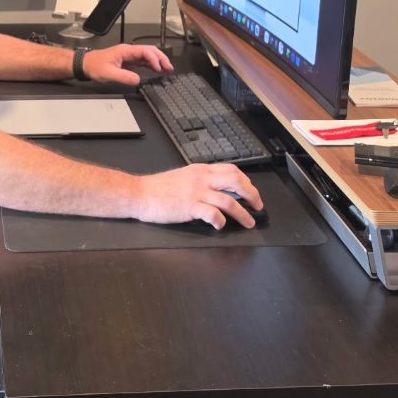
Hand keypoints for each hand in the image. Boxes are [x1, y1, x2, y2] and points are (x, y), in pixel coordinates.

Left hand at [82, 44, 172, 85]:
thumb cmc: (95, 66)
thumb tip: (138, 80)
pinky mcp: (128, 61)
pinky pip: (143, 61)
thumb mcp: (109, 73)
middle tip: (169, 67)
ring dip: (158, 61)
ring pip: (148, 55)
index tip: (158, 68)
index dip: (154, 59)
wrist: (86, 64)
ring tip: (167, 68)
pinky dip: (152, 64)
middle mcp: (129, 51)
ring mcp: (129, 56)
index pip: (144, 51)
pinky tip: (157, 69)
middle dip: (161, 58)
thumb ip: (124, 76)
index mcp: (125, 51)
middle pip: (149, 51)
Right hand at [134, 163, 262, 229]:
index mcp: (201, 170)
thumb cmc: (158, 188)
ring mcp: (196, 192)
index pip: (232, 170)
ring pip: (229, 200)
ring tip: (248, 222)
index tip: (252, 193)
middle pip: (236, 182)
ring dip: (243, 213)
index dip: (247, 183)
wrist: (139, 194)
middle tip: (258, 207)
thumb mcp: (183, 177)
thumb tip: (218, 191)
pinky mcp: (189, 207)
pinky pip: (213, 214)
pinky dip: (221, 221)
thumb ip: (201, 181)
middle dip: (252, 195)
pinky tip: (220, 226)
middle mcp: (201, 179)